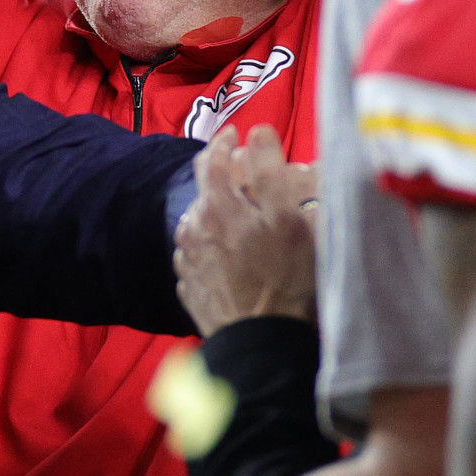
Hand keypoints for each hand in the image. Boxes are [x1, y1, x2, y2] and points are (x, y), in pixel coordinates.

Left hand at [173, 124, 317, 336]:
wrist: (261, 344)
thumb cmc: (283, 278)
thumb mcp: (287, 217)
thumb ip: (270, 168)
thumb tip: (257, 132)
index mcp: (216, 205)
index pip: (211, 157)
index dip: (224, 140)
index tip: (235, 134)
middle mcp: (194, 227)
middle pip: (205, 191)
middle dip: (224, 181)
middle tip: (247, 182)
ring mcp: (188, 260)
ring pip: (201, 224)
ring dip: (218, 217)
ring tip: (244, 225)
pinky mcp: (190, 288)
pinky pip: (199, 256)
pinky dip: (214, 248)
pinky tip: (234, 259)